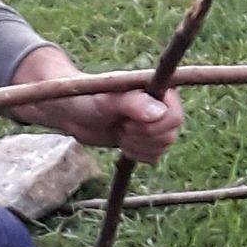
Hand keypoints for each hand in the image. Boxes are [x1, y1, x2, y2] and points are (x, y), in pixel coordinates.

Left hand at [12, 47, 185, 163]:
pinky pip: (155, 156)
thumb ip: (133, 103)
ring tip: (119, 132)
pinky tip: (122, 142)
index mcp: (159, 89)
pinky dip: (137, 154)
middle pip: (170, 135)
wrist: (72, 111)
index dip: (154, 127)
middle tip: (121, 127)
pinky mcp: (147, 139)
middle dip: (141, 138)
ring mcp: (156, 123)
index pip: (175, 117)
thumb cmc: (86, 97)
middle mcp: (162, 104)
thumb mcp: (106, 99)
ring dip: (137, 146)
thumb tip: (159, 112)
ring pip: (163, 147)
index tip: (127, 123)